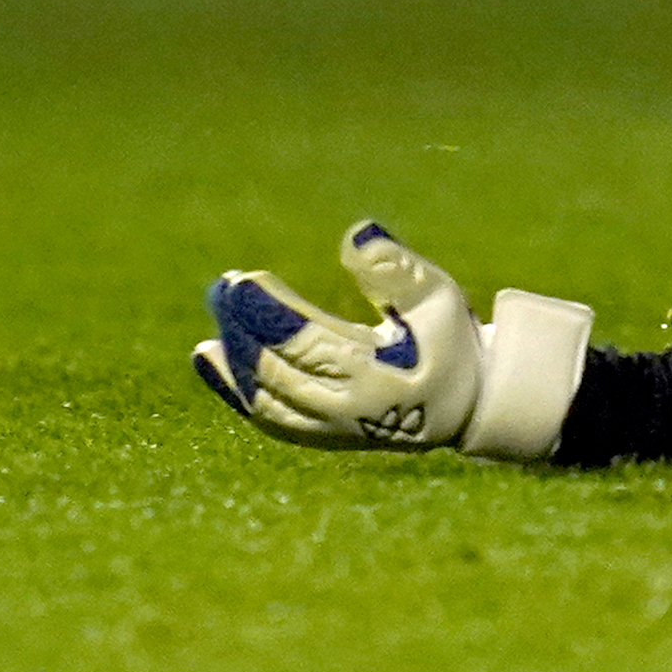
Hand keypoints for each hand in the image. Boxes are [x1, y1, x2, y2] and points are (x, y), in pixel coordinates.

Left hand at [195, 221, 593, 460]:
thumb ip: (396, 268)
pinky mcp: (319, 436)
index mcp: (378, 379)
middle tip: (223, 287)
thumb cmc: (448, 338)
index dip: (270, 314)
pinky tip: (208, 356)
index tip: (242, 282)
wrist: (464, 404)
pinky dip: (234, 389)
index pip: (309, 345)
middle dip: (245, 328)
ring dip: (235, 357)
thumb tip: (355, 235)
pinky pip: (267, 416)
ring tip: (216, 313)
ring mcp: (330, 430)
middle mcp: (349, 412)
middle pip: (279, 372)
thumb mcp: (436, 295)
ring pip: (266, 400)